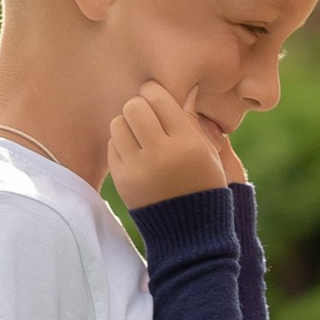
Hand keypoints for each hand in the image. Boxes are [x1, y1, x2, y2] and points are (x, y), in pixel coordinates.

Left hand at [109, 80, 236, 211]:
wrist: (189, 230)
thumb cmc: (203, 184)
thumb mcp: (207, 152)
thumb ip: (191, 120)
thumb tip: (184, 89)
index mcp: (187, 143)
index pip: (159, 99)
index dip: (153, 91)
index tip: (153, 94)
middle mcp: (161, 154)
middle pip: (134, 107)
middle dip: (138, 106)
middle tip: (145, 114)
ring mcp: (139, 169)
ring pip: (118, 124)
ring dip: (127, 124)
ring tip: (139, 134)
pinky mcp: (123, 181)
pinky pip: (112, 146)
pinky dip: (121, 144)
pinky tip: (135, 152)